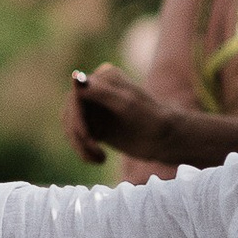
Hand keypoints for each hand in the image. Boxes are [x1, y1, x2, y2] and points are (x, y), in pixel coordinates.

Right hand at [65, 63, 188, 168]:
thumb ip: (102, 91)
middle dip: (79, 134)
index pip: (76, 95)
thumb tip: (75, 78)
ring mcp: (94, 108)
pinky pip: (77, 137)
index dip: (76, 115)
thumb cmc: (151, 119)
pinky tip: (99, 160)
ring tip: (99, 159)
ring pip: (71, 126)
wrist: (166, 140)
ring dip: (80, 145)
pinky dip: (83, 150)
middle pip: (70, 112)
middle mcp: (96, 90)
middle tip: (94, 149)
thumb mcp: (127, 104)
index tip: (86, 136)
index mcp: (104, 78)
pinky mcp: (95, 125)